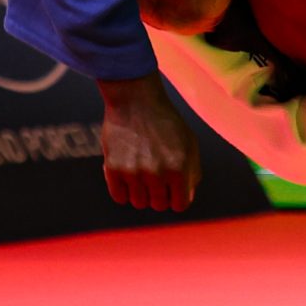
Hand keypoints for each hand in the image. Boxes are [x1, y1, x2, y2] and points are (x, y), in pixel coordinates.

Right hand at [97, 75, 201, 210]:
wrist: (136, 99)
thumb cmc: (165, 121)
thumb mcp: (189, 143)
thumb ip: (192, 172)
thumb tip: (186, 198)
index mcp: (179, 168)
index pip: (179, 205)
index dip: (176, 198)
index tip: (171, 189)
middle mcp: (157, 173)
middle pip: (158, 205)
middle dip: (158, 194)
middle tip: (154, 175)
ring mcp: (134, 172)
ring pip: (138, 203)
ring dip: (140, 192)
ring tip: (140, 170)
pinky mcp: (113, 168)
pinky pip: (119, 197)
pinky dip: (123, 190)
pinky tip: (127, 174)